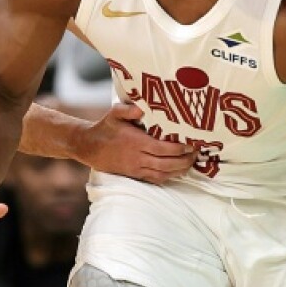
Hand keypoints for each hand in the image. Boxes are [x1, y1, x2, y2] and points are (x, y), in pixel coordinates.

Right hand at [72, 103, 195, 182]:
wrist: (89, 147)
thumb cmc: (105, 128)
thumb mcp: (114, 113)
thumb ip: (129, 109)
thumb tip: (143, 106)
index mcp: (136, 143)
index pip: (162, 149)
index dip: (178, 149)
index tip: (191, 145)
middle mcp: (138, 158)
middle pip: (166, 164)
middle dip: (183, 161)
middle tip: (196, 155)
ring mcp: (136, 168)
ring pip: (162, 174)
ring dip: (179, 171)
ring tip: (191, 164)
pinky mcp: (134, 175)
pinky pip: (155, 180)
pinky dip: (168, 177)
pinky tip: (177, 172)